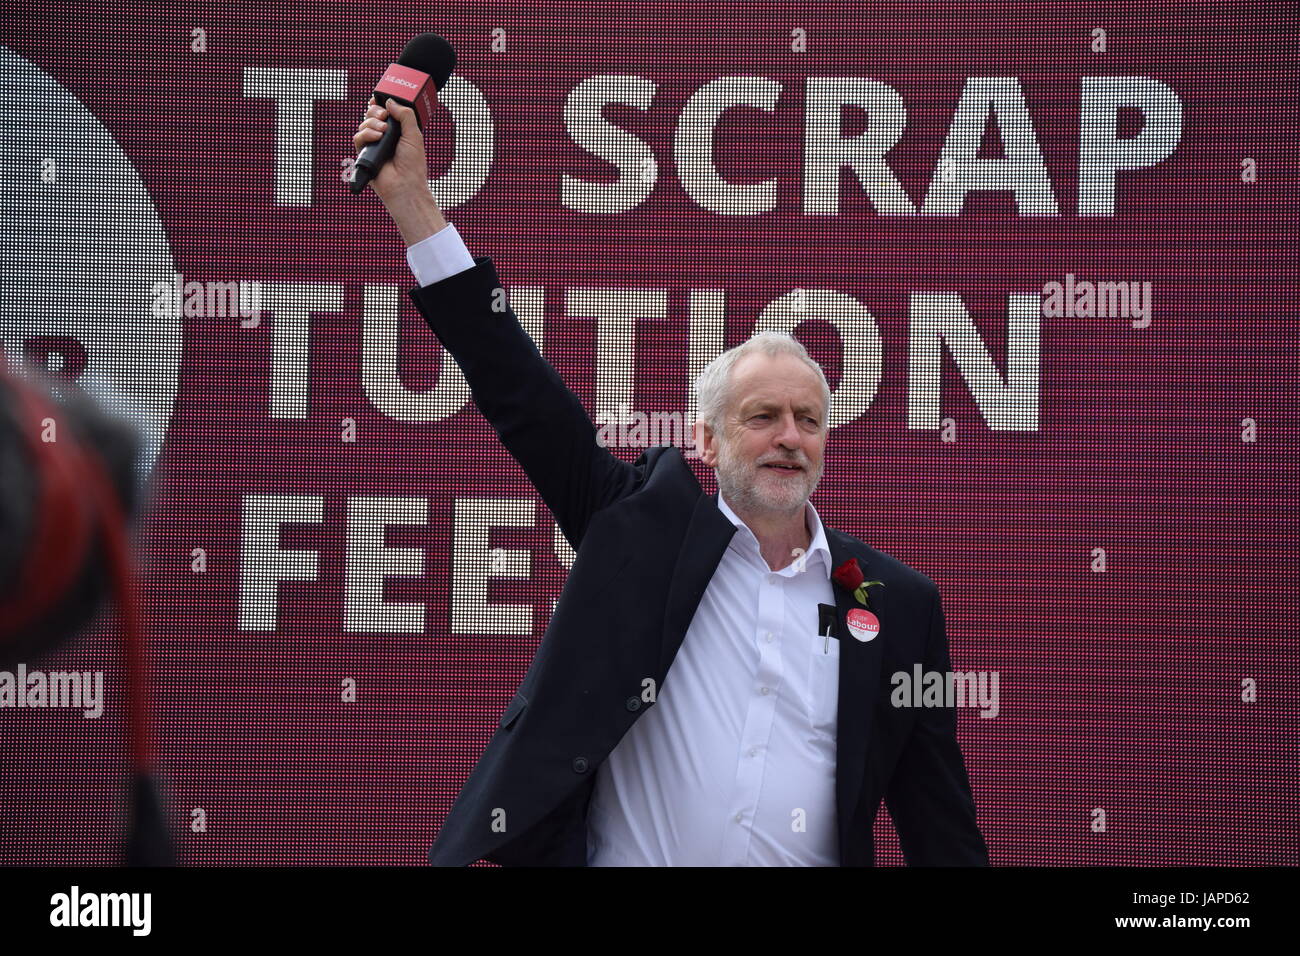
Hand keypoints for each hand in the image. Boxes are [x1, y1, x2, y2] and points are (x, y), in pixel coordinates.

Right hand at [353, 96, 447, 244]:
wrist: (405, 184)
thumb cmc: (413, 164)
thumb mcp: (414, 134)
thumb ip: (405, 115)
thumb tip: (390, 102)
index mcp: (397, 132)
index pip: (384, 113)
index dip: (380, 105)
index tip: (379, 100)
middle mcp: (384, 137)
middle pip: (372, 115)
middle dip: (375, 111)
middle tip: (384, 116)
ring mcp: (374, 145)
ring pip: (364, 124)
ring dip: (372, 123)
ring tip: (383, 131)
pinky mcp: (364, 154)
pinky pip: (358, 138)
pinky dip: (366, 134)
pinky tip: (377, 138)